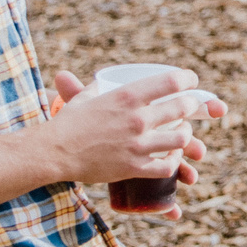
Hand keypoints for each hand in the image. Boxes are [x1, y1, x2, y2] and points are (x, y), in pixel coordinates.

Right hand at [45, 68, 225, 219]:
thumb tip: (102, 80)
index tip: (191, 81)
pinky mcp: (134, 168)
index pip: (173, 81)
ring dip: (186, 135)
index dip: (188, 79)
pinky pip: (167, 167)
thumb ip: (100, 87)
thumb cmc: (68, 122)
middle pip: (183, 108)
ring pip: (181, 139)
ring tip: (183, 133)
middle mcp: (137, 119)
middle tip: (189, 107)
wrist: (53, 152)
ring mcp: (138, 145)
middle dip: (192, 106)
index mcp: (128, 96)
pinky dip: (174, 162)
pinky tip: (171, 158)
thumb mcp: (87, 96)